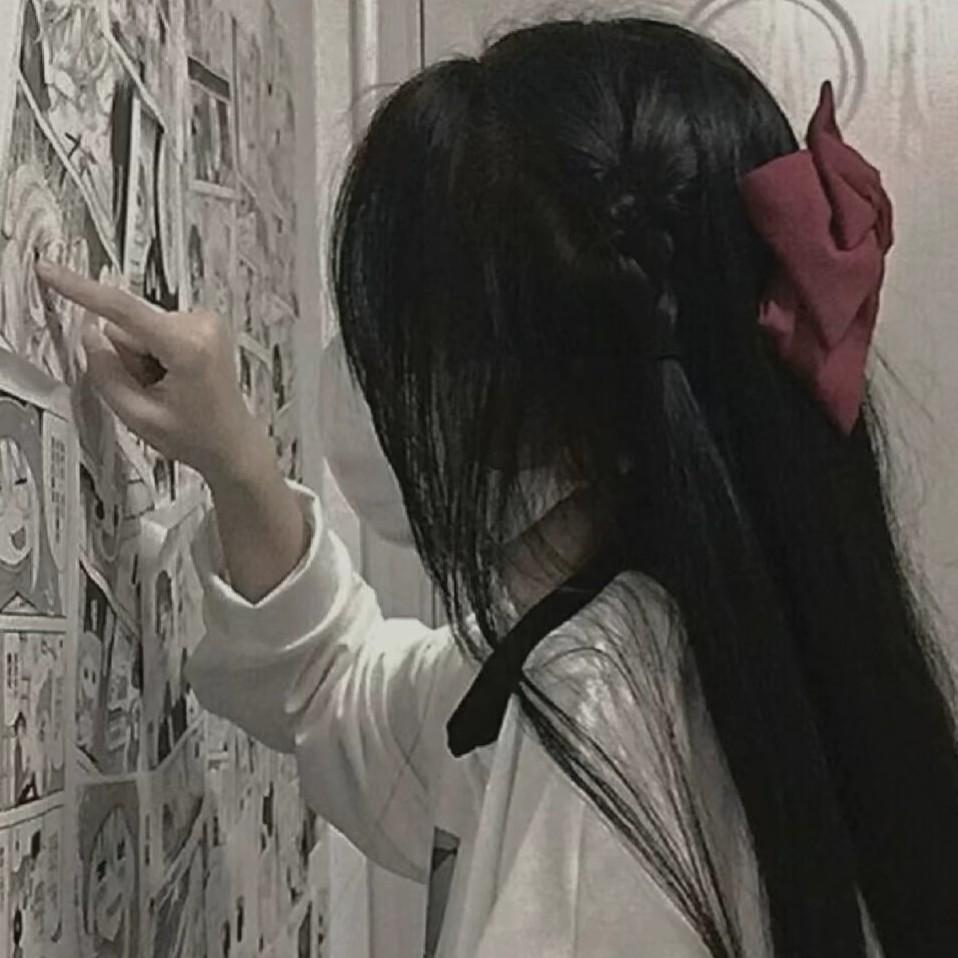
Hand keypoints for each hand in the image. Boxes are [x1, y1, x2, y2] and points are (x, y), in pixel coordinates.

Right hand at [35, 260, 264, 486]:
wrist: (233, 443)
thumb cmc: (195, 437)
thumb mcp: (139, 417)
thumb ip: (106, 374)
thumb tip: (89, 334)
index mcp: (187, 347)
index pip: (122, 310)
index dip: (80, 290)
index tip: (48, 269)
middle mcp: (201, 324)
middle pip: (128, 327)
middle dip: (129, 358)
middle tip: (154, 392)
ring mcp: (206, 321)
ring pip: (140, 329)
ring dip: (143, 358)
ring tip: (169, 388)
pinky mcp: (204, 322)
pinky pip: (156, 329)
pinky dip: (156, 353)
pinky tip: (177, 378)